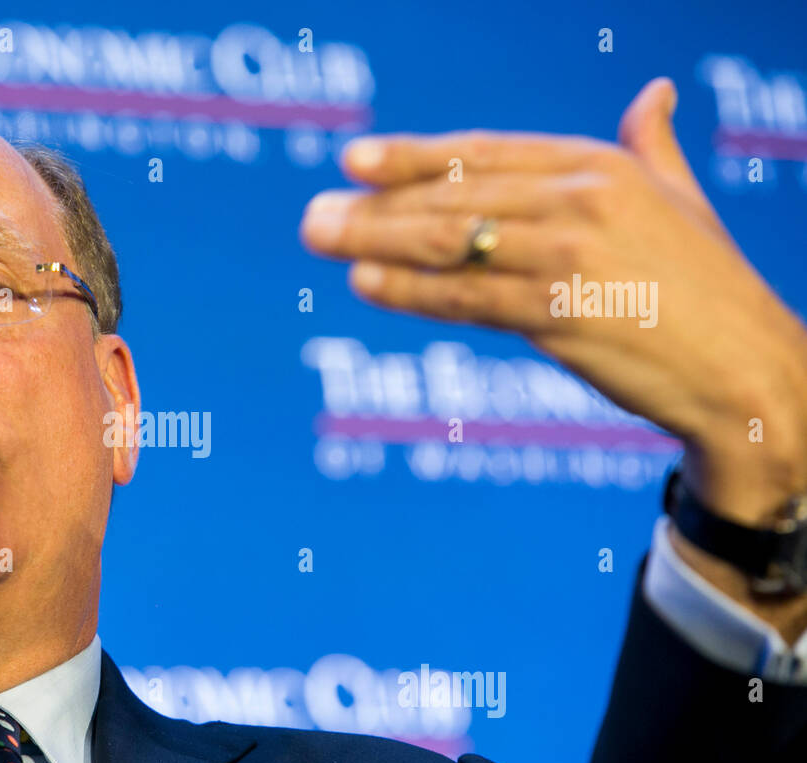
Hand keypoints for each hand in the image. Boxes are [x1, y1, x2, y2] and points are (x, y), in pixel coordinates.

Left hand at [300, 77, 806, 528]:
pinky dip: (411, 289)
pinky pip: (467, 298)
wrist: (746, 371)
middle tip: (314, 212)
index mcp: (603, 166)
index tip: (356, 158)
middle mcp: (581, 202)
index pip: (486, 154)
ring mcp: (569, 257)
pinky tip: (365, 282)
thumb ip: (651, 146)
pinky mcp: (559, 315)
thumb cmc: (710, 287)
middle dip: (375, 204)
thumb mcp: (683, 200)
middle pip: (455, 196)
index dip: (415, 156)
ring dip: (374, 240)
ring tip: (320, 238)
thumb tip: (655, 93)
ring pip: (451, 243)